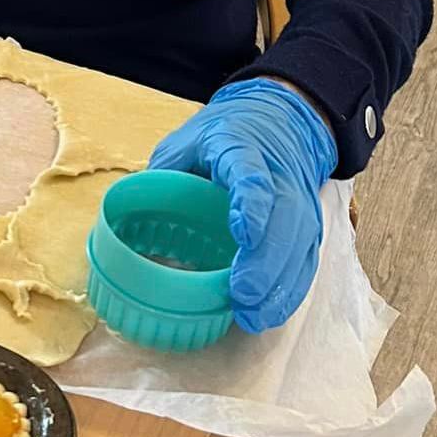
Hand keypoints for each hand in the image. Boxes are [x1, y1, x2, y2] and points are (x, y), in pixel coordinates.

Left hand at [147, 78, 336, 331]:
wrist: (279, 121)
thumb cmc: (222, 136)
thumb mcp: (184, 142)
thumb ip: (163, 175)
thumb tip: (128, 217)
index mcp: (240, 147)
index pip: (251, 175)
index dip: (251, 204)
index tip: (243, 233)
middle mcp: (278, 176)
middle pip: (283, 219)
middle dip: (265, 262)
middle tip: (241, 295)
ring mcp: (299, 201)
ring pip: (299, 244)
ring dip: (279, 284)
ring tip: (252, 315)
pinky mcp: (307, 225)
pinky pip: (304, 260)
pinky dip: (288, 290)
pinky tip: (268, 312)